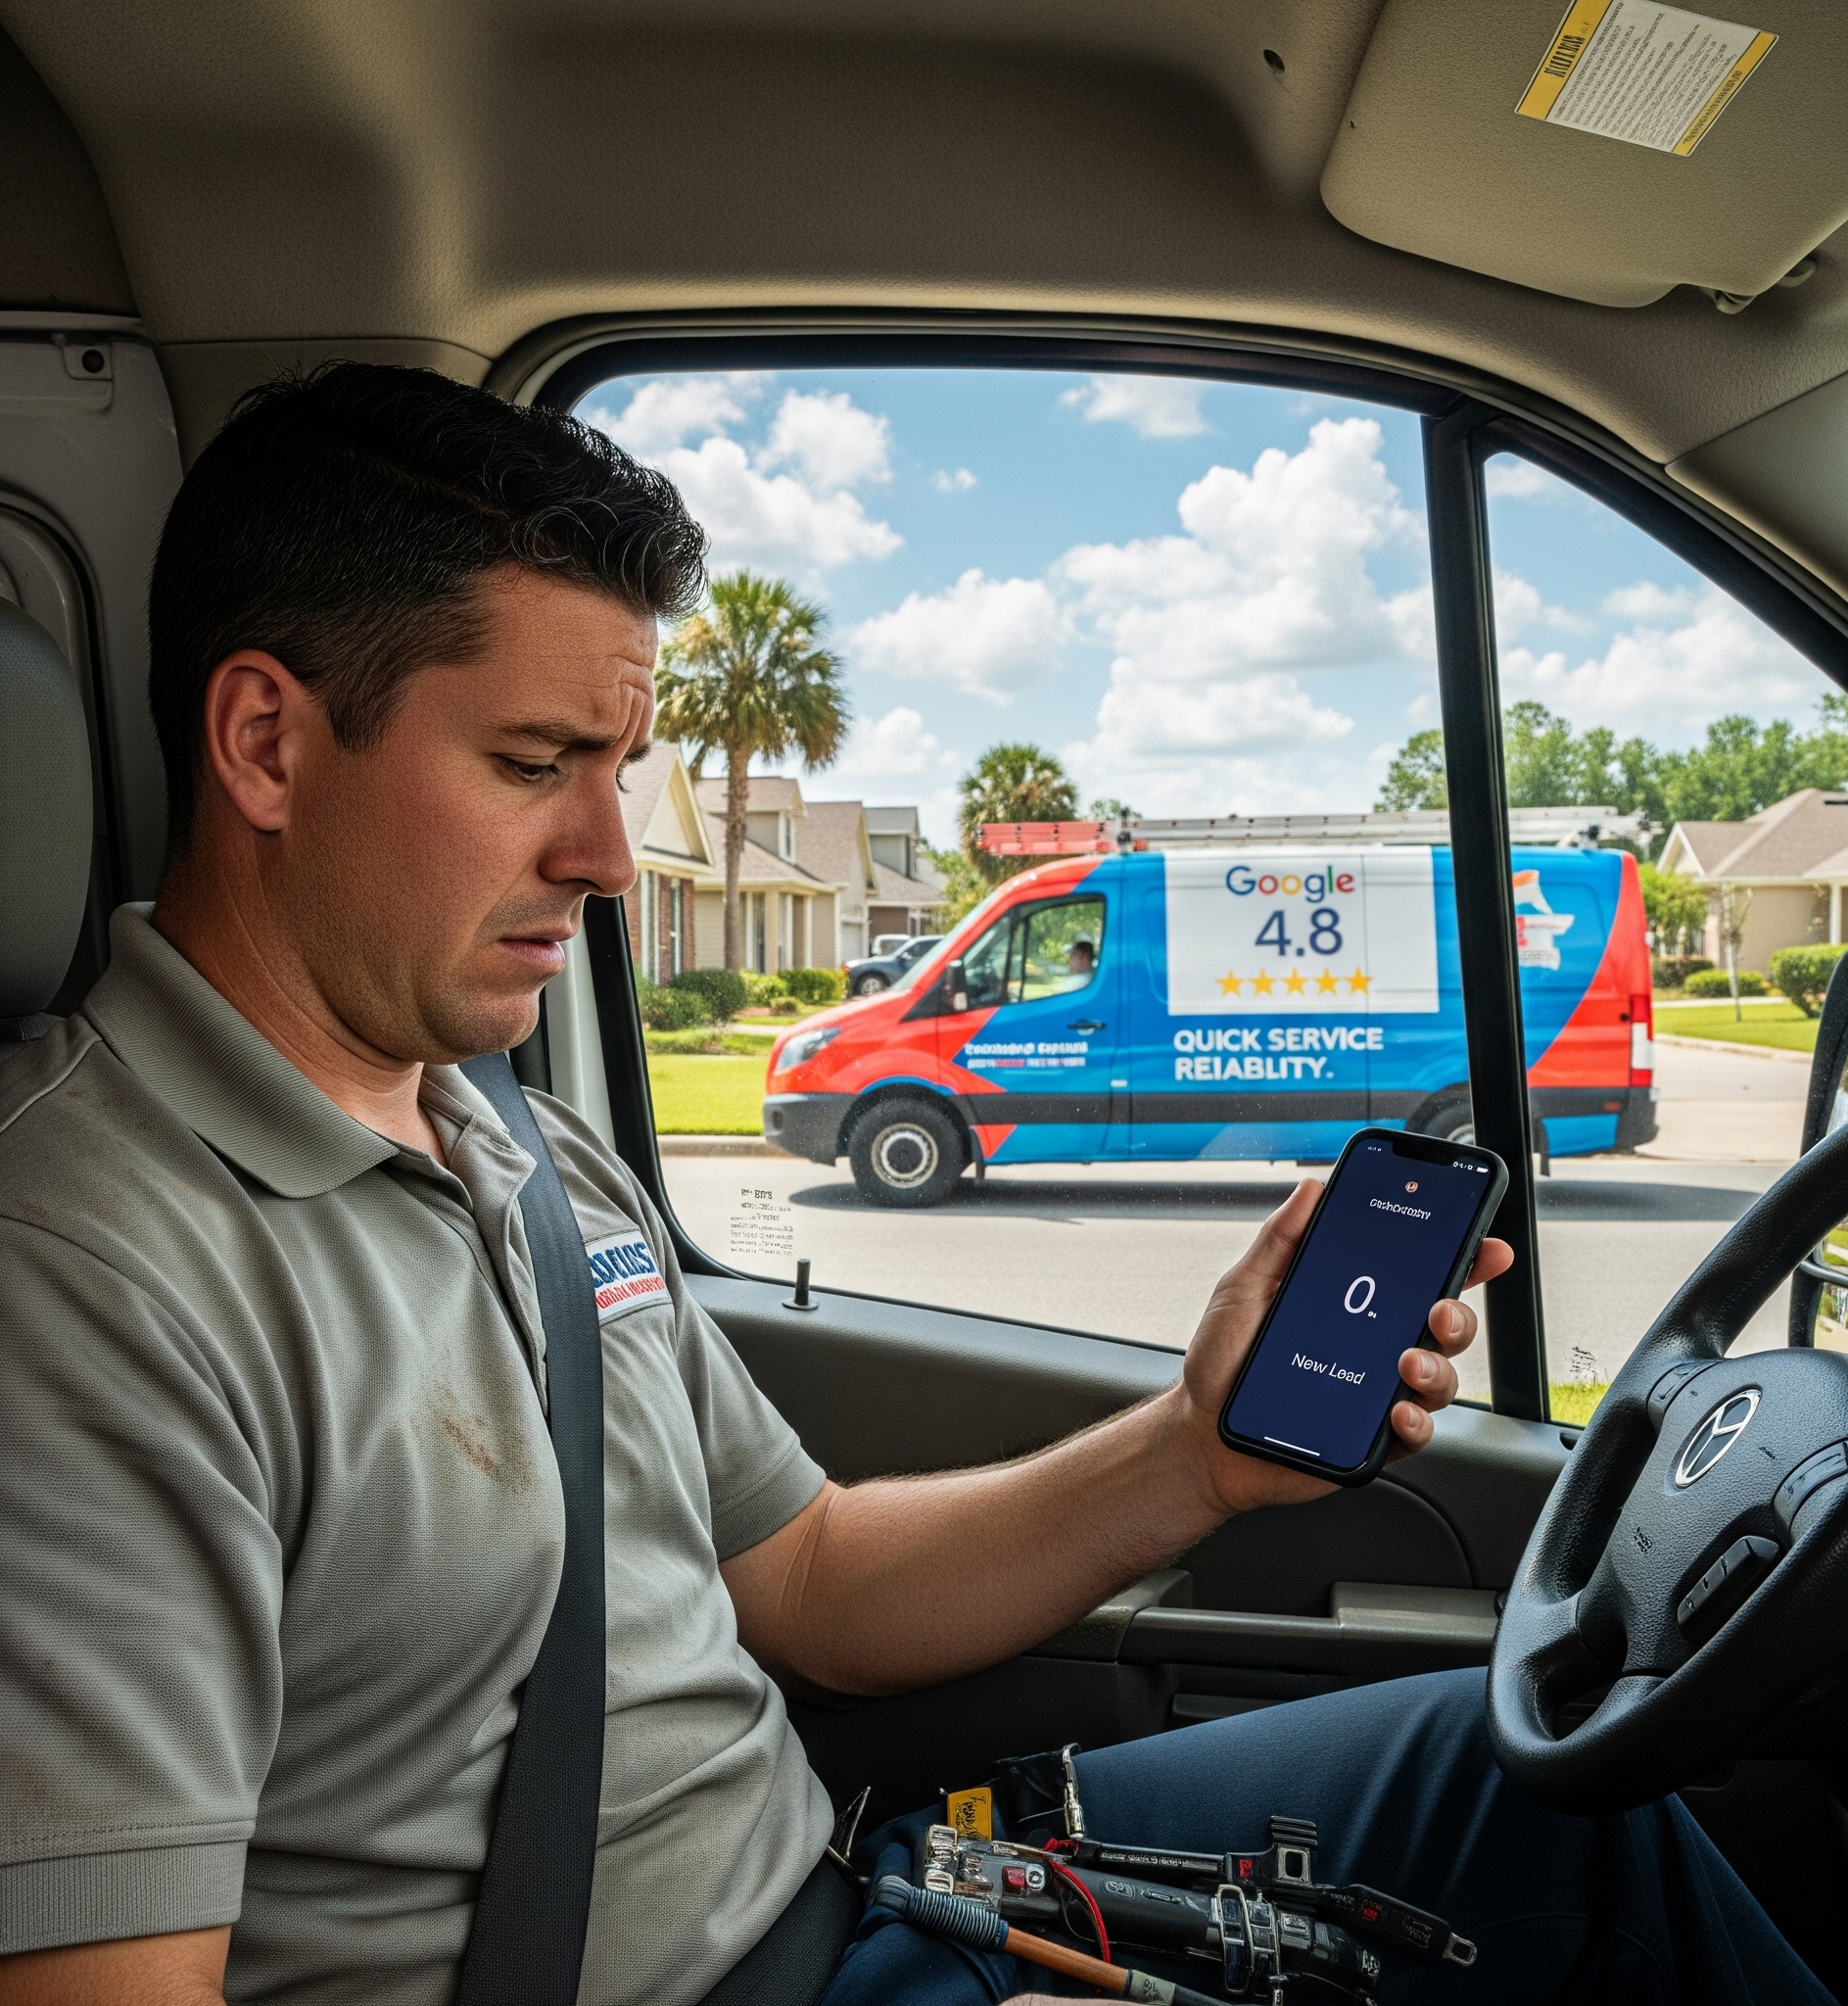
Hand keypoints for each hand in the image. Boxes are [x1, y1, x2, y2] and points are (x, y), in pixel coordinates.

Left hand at [1173, 1178, 1512, 1515]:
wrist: (1202, 1430)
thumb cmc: (1222, 1360)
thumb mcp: (1246, 1288)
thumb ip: (1280, 1240)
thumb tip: (1312, 1190)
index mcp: (1355, 1306)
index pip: (1418, 1277)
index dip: (1462, 1260)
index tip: (1486, 1244)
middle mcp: (1375, 1347)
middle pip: (1445, 1325)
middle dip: (1459, 1313)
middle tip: (1439, 1309)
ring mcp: (1379, 1393)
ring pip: (1440, 1377)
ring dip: (1438, 1367)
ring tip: (1408, 1362)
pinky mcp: (1372, 1439)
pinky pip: (1415, 1431)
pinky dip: (1417, 1421)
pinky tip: (1399, 1411)